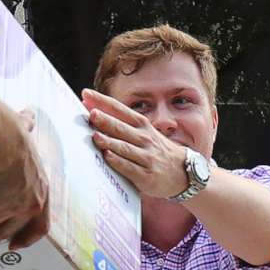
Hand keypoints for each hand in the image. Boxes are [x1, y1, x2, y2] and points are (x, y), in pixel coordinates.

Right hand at [0, 107, 49, 254]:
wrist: (0, 140)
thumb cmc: (13, 135)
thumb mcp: (25, 132)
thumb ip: (26, 128)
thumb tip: (27, 116)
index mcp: (40, 192)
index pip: (40, 225)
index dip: (27, 237)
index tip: (13, 246)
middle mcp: (26, 205)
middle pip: (5, 231)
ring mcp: (7, 208)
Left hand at [85, 88, 200, 200]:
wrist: (183, 172)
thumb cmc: (156, 150)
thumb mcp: (144, 132)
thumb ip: (120, 123)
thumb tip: (93, 109)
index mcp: (142, 125)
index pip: (120, 109)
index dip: (103, 101)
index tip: (86, 94)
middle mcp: (144, 139)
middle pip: (121, 128)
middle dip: (106, 120)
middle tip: (92, 114)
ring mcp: (146, 157)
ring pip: (125, 147)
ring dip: (109, 141)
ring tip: (96, 136)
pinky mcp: (146, 175)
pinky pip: (129, 167)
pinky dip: (118, 161)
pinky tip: (108, 156)